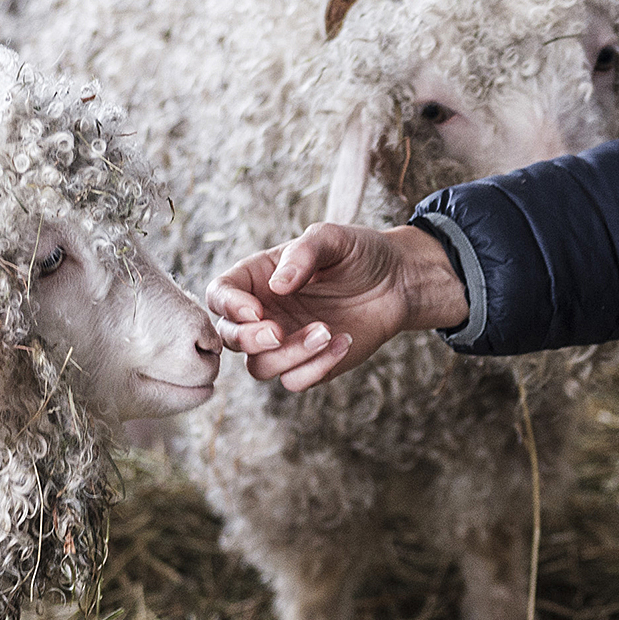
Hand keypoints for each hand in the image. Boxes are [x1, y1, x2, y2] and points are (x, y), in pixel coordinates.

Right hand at [206, 223, 465, 388]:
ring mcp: (285, 343)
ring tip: (327, 331)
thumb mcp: (332, 238)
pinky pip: (295, 381)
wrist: (399, 281)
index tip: (256, 310)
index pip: (220, 295)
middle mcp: (264, 314)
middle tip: (278, 333)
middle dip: (249, 340)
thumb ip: (303, 253)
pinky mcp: (311, 364)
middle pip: (230, 338)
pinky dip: (316, 368)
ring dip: (289, 356)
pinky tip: (344, 341)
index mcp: (257, 279)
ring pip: (260, 367)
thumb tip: (277, 286)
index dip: (229, 306)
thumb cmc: (359, 253)